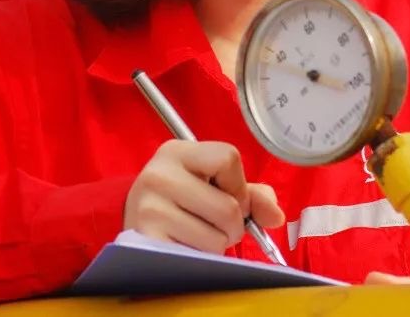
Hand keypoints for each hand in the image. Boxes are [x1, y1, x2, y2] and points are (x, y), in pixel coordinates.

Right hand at [124, 140, 284, 253]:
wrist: (134, 222)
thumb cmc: (182, 200)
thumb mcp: (213, 185)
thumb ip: (252, 194)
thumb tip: (275, 216)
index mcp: (177, 152)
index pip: (228, 158)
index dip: (239, 185)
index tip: (229, 196)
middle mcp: (158, 174)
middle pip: (229, 206)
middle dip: (235, 224)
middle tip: (217, 224)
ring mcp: (149, 208)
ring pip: (217, 236)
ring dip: (218, 243)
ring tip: (200, 234)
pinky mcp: (147, 240)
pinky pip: (199, 256)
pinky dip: (203, 257)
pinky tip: (188, 246)